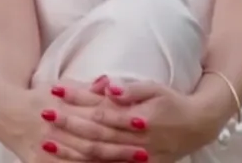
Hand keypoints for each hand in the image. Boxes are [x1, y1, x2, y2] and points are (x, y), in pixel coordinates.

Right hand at [0, 79, 139, 162]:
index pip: (96, 113)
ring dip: (107, 162)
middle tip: (144, 151)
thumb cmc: (40, 98)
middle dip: (120, 147)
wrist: (6, 114)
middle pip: (92, 139)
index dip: (119, 119)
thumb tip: (109, 83)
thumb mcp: (61, 86)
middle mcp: (56, 127)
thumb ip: (86, 89)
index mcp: (63, 105)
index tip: (142, 123)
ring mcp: (47, 147)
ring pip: (82, 157)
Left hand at [63, 78, 216, 162]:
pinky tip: (69, 159)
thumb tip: (107, 87)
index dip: (78, 101)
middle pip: (95, 134)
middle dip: (68, 124)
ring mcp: (135, 157)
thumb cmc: (172, 102)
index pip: (101, 110)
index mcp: (139, 118)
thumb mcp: (155, 89)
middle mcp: (136, 140)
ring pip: (98, 155)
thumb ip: (131, 90)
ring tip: (48, 140)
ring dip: (71, 148)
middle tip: (45, 114)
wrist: (196, 127)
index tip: (56, 92)